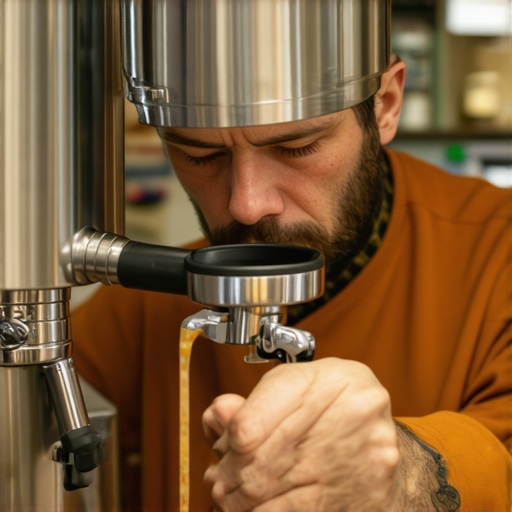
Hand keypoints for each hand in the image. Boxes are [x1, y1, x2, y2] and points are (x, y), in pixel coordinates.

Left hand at [202, 358, 400, 510]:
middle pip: (262, 462)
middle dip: (231, 478)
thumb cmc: (331, 404)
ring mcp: (364, 456)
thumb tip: (217, 418)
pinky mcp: (368, 494)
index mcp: (327, 379)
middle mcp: (351, 411)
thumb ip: (251, 404)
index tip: (223, 451)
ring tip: (233, 497)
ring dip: (244, 501)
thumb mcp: (291, 387)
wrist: (380, 434)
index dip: (227, 445)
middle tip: (220, 482)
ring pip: (277, 492)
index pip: (250, 425)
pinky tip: (256, 508)